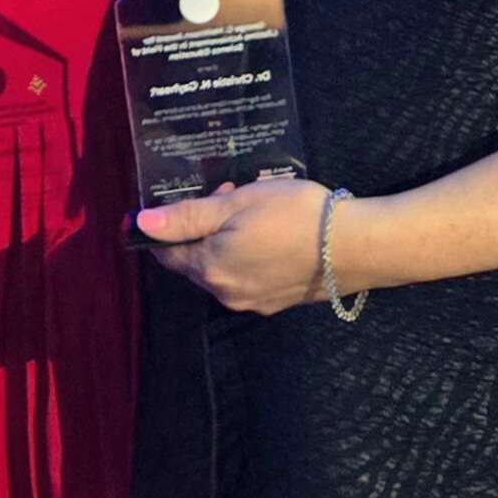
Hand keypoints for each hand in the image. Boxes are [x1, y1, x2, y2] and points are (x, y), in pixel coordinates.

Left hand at [137, 178, 335, 314]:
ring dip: (227, 239)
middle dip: (204, 227)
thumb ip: (187, 216)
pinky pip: (247, 276)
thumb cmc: (293, 216)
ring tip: (255, 209)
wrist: (355, 247)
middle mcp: (225, 293)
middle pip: (195, 260)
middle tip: (230, 194)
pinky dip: (248, 255)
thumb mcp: (236, 204)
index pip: (166, 253)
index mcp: (209, 269)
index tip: (196, 198)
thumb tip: (142, 223)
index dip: (172, 223)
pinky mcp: (276, 302)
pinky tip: (272, 233)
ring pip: (222, 267)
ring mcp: (252, 302)